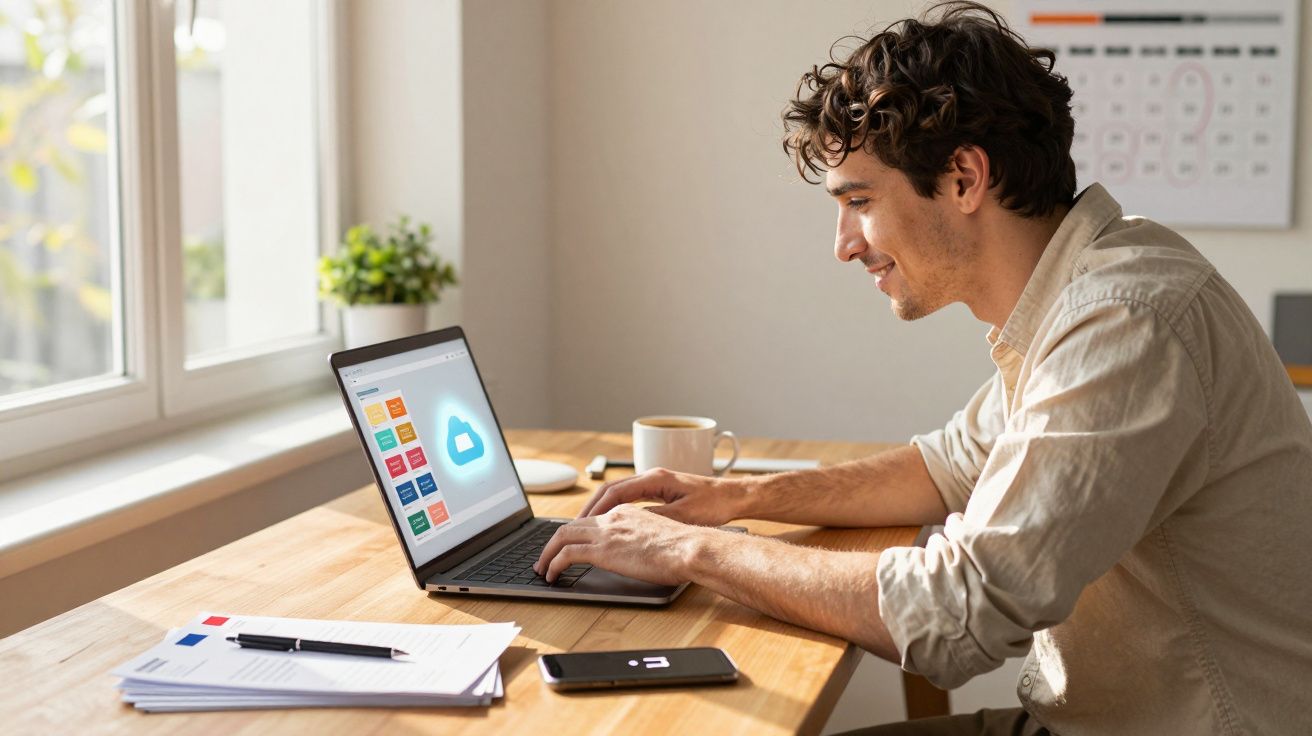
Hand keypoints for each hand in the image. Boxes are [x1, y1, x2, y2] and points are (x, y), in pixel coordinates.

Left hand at [533, 504, 706, 585]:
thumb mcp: (657, 536)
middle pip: (570, 525)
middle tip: (545, 557)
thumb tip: (634, 554)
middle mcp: (612, 517)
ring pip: (562, 536)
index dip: (575, 533)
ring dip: (547, 554)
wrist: (689, 548)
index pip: (591, 520)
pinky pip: (566, 555)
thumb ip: (640, 539)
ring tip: (542, 568)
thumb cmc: (683, 548)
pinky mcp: (603, 550)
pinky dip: (554, 564)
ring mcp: (606, 532)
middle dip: (552, 542)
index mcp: (626, 512)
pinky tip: (551, 575)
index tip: (567, 546)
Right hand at [577, 468, 750, 525]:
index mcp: (654, 479)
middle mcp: (651, 476)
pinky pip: (630, 498)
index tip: (581, 524)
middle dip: (592, 508)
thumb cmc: (714, 505)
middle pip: (611, 489)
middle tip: (575, 527)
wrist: (735, 497)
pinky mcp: (661, 490)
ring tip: (587, 526)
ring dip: (602, 508)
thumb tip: (629, 526)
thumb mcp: (683, 516)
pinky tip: (611, 523)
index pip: (614, 492)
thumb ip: (656, 519)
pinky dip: (616, 509)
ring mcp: (656, 482)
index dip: (596, 509)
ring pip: (619, 493)